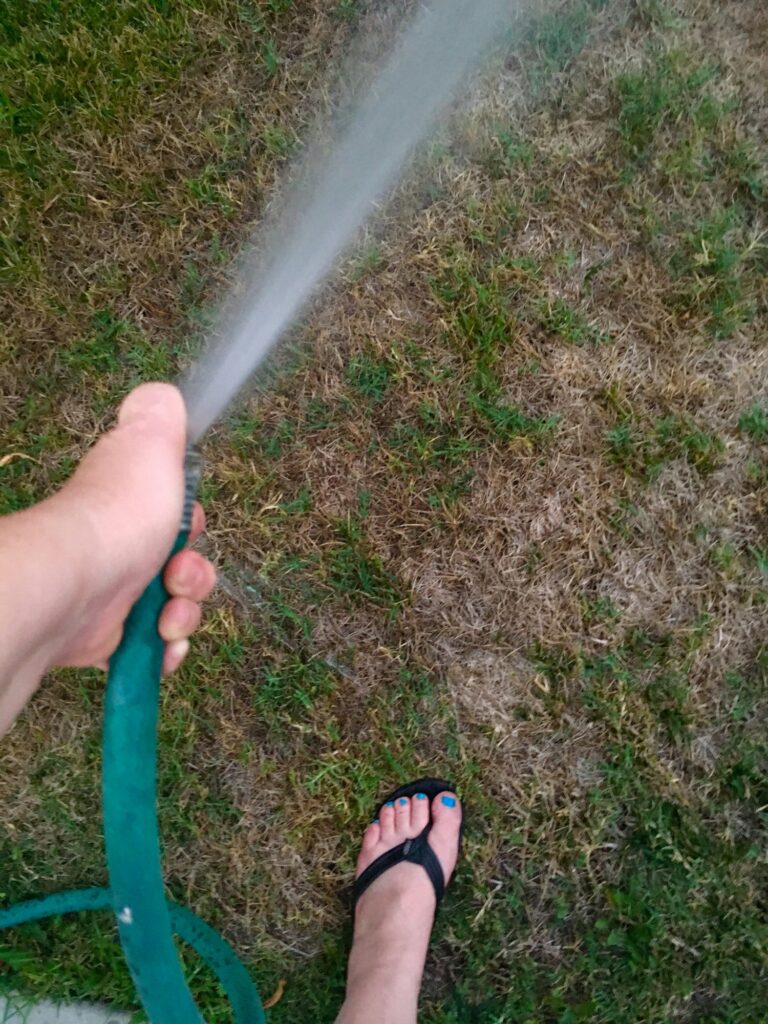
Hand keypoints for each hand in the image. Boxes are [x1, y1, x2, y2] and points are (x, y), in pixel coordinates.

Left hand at [50, 383, 215, 674]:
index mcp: (132, 505)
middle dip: (195, 577)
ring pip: (177, 610)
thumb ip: (161, 415)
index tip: (189, 528)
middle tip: (176, 577)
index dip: (195, 528)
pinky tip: (160, 646)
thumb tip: (162, 395)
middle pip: (186, 568)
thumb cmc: (121, 514)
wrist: (80, 586)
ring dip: (185, 616)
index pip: (180, 520)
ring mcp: (116, 595)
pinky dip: (166, 650)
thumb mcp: (150, 443)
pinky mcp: (111, 638)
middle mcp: (123, 548)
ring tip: (164, 618)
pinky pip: (156, 649)